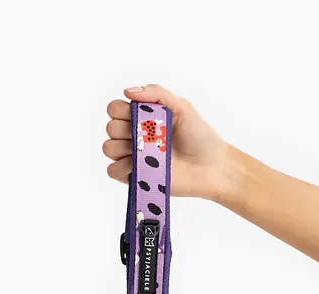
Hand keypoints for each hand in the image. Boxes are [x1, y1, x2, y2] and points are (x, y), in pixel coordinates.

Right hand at [104, 85, 228, 200]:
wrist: (210, 167)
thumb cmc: (200, 136)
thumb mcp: (181, 106)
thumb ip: (155, 93)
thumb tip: (127, 91)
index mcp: (142, 118)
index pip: (114, 109)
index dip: (121, 110)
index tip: (139, 115)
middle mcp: (134, 137)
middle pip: (110, 128)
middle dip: (125, 129)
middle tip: (149, 135)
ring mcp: (134, 158)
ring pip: (108, 148)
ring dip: (123, 147)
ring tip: (145, 151)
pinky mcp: (135, 177)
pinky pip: (113, 172)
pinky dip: (122, 167)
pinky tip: (140, 165)